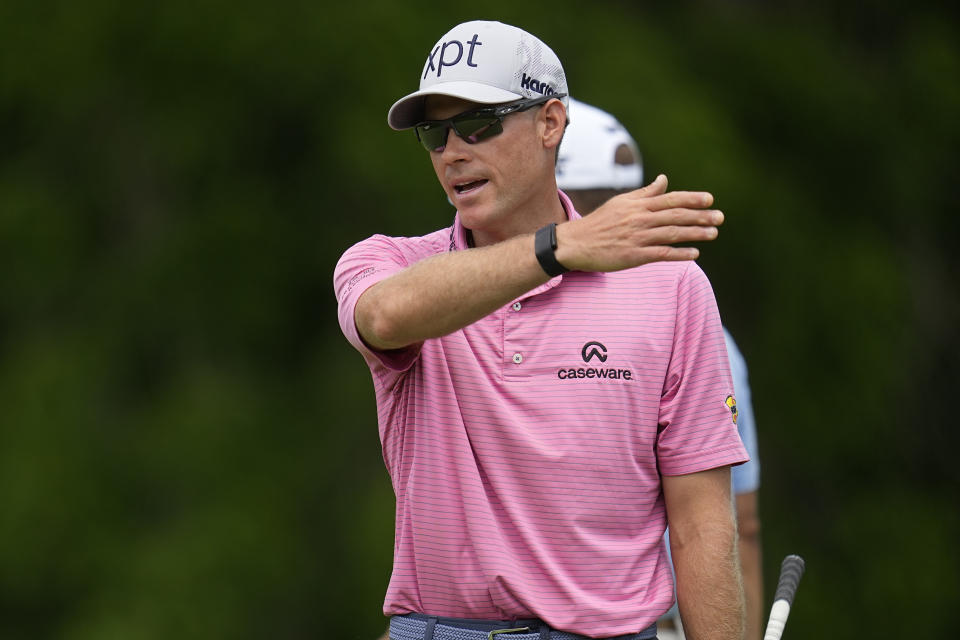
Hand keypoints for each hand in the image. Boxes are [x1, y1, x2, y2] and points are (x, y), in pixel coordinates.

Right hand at [554, 174, 722, 271]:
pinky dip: (679, 254)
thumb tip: (664, 180)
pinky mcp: (633, 256)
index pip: (670, 199)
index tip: (710, 200)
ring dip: (695, 233)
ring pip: (672, 234)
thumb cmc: (600, 222)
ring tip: (713, 233)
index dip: (692, 199)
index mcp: (638, 205)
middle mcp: (640, 219)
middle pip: (676, 216)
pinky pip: (661, 254)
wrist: (576, 243)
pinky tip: (694, 254)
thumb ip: (645, 193)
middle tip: (720, 217)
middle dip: (700, 216)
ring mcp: (637, 238)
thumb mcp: (621, 202)